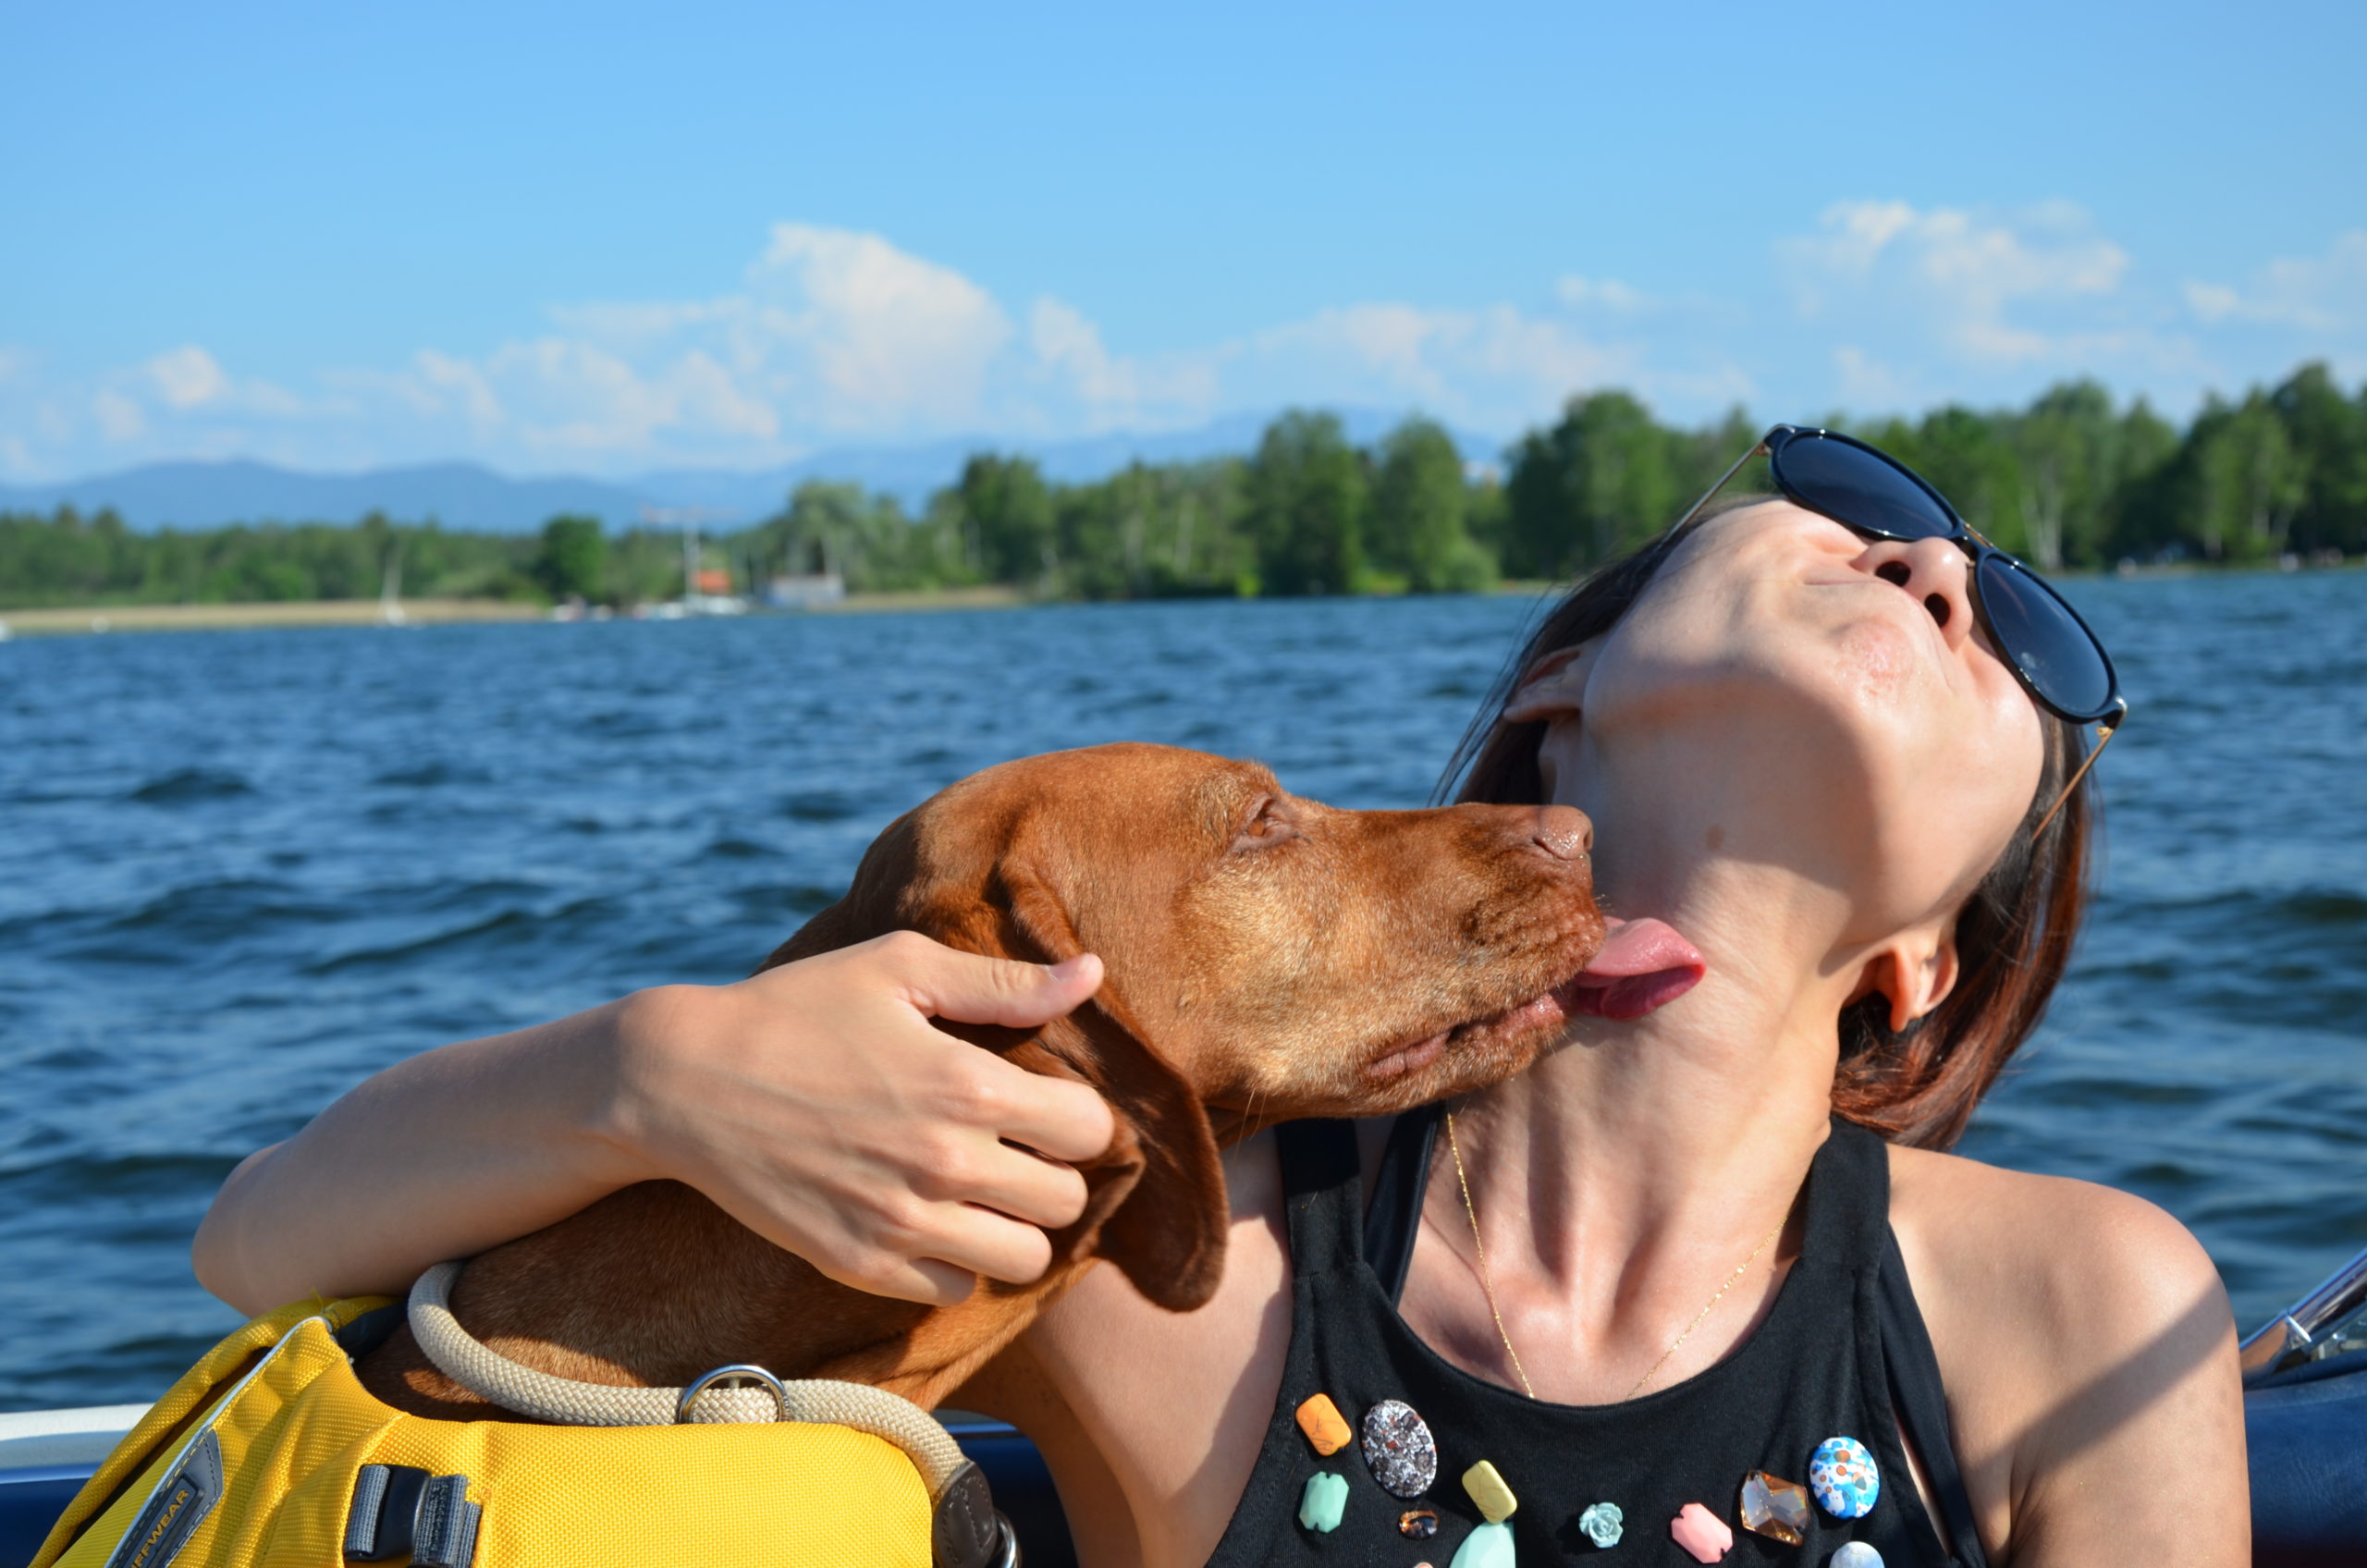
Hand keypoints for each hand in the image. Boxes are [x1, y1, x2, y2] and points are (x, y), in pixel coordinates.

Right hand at [602, 932, 1116, 1304]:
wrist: (684, 1081)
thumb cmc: (797, 1010)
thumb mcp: (899, 969)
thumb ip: (1004, 981)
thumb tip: (1092, 974)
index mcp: (968, 1084)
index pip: (1087, 1130)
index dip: (1075, 1116)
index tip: (1041, 1107)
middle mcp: (945, 1162)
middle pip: (1064, 1203)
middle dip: (1048, 1174)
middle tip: (1009, 1151)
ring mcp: (902, 1223)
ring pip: (1022, 1260)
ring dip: (1010, 1228)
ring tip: (977, 1193)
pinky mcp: (859, 1265)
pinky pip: (955, 1290)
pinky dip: (954, 1263)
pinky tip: (927, 1220)